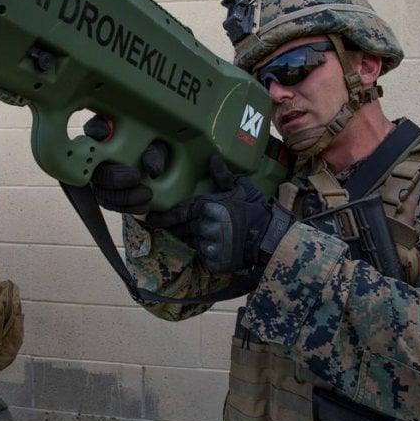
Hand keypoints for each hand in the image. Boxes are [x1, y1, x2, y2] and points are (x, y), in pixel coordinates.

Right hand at [84, 115, 168, 214]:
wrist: (159, 177)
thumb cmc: (154, 153)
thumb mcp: (159, 149)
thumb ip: (155, 154)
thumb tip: (152, 168)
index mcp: (108, 134)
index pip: (95, 128)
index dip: (97, 131)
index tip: (106, 134)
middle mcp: (97, 155)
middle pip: (92, 166)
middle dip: (113, 175)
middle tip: (135, 176)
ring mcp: (99, 176)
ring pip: (101, 189)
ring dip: (123, 196)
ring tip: (146, 194)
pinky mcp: (104, 194)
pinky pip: (110, 204)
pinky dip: (127, 207)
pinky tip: (144, 205)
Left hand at [146, 155, 291, 272]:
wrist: (270, 238)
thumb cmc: (255, 210)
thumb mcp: (241, 188)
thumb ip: (223, 176)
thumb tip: (212, 158)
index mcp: (206, 207)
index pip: (177, 213)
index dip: (161, 217)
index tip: (149, 218)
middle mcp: (203, 227)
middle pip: (180, 229)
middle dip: (175, 228)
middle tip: (168, 226)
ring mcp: (208, 246)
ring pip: (190, 242)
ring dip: (191, 238)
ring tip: (198, 233)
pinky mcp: (213, 262)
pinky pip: (202, 256)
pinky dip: (205, 251)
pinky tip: (214, 247)